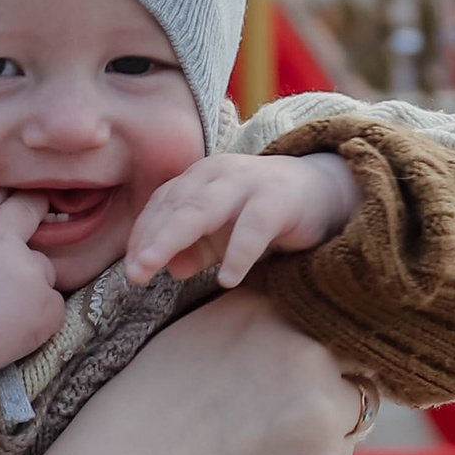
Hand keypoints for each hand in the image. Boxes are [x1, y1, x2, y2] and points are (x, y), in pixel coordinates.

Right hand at [0, 189, 66, 366]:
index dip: (1, 195)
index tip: (8, 197)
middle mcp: (5, 240)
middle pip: (29, 208)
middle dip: (35, 206)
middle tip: (38, 209)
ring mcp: (30, 272)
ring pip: (42, 265)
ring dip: (31, 278)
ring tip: (6, 307)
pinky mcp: (49, 305)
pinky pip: (52, 303)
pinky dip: (40, 315)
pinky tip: (15, 329)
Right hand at [0, 297, 355, 454]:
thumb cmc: (138, 422)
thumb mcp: (187, 341)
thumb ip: (249, 327)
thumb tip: (300, 331)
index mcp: (261, 308)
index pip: (318, 316)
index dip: (301, 347)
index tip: (277, 377)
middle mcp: (300, 346)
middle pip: (344, 361)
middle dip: (315, 389)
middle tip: (260, 424)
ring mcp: (319, 407)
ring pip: (349, 412)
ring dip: (319, 429)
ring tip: (254, 454)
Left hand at [125, 145, 359, 286]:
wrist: (324, 191)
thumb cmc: (266, 212)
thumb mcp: (223, 233)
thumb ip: (195, 248)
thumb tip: (169, 269)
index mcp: (199, 179)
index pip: (161, 205)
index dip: (142, 236)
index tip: (130, 268)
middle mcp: (218, 175)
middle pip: (175, 205)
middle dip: (149, 239)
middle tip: (133, 272)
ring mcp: (248, 184)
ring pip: (203, 209)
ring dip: (174, 238)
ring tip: (155, 270)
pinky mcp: (278, 200)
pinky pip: (253, 227)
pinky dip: (238, 253)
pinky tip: (226, 279)